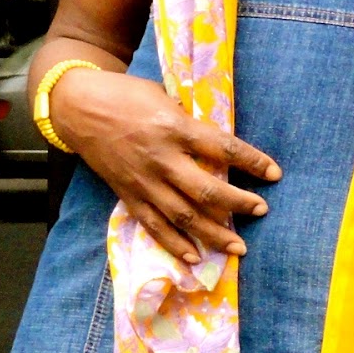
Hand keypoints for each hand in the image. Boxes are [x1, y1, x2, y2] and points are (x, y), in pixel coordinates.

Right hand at [51, 67, 280, 264]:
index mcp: (175, 128)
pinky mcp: (128, 196)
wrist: (78, 108)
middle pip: (207, 190)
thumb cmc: (126, 94)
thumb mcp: (164, 97)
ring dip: (214, 234)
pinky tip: (195, 257)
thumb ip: (189, 121)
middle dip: (238, 204)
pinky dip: (175, 244)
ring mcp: (144, 182)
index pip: (223, 148)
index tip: (275, 173)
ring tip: (239, 247)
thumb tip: (216, 142)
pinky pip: (154, 226)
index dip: (252, 162)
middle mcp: (162, 159)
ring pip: (184, 216)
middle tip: (261, 210)